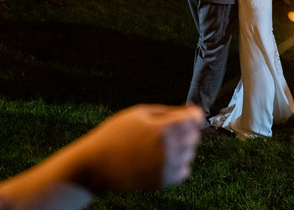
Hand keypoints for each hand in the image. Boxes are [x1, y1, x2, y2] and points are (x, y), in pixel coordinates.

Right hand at [73, 104, 201, 191]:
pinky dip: (179, 163)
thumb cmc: (116, 134)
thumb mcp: (138, 113)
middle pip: (195, 135)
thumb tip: (188, 113)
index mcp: (162, 128)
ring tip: (160, 143)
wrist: (97, 164)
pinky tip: (162, 157)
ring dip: (183, 146)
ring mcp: (167, 167)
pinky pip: (185, 170)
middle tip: (169, 128)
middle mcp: (169, 149)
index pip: (194, 118)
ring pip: (191, 153)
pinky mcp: (163, 182)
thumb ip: (166, 111)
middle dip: (187, 129)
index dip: (194, 113)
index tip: (190, 112)